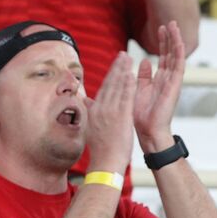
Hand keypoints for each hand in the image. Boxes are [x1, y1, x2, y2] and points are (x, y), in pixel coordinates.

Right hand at [83, 51, 134, 174]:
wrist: (106, 163)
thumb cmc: (101, 149)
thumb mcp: (92, 128)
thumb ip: (90, 112)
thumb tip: (85, 101)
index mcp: (94, 112)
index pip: (103, 89)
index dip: (110, 74)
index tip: (115, 63)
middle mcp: (100, 110)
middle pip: (109, 84)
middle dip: (116, 68)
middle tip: (122, 54)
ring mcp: (110, 113)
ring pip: (117, 88)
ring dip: (123, 71)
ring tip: (128, 58)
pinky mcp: (120, 117)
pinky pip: (125, 98)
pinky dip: (127, 85)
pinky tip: (132, 74)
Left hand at [133, 22, 185, 151]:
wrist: (148, 131)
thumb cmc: (141, 116)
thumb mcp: (138, 91)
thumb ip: (142, 76)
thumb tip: (143, 61)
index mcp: (158, 80)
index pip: (162, 57)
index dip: (161, 43)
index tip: (159, 28)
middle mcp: (168, 79)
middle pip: (170, 53)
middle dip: (169, 38)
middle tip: (168, 21)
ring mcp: (173, 81)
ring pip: (176, 56)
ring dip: (175, 40)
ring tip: (174, 25)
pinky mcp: (175, 85)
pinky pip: (179, 66)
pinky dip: (179, 53)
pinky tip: (179, 41)